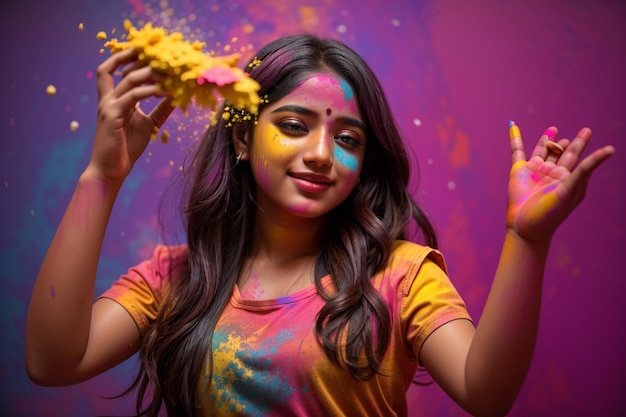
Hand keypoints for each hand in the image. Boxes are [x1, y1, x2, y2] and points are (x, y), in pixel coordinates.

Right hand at [87, 48, 173, 183]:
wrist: (111, 170)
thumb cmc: (126, 148)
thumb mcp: (148, 124)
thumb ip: (160, 109)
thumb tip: (177, 96)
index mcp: (113, 98)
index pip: (114, 68)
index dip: (128, 56)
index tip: (151, 52)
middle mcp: (108, 98)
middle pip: (121, 66)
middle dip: (142, 58)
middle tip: (166, 57)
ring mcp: (108, 105)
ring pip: (130, 78)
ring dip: (153, 74)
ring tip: (173, 74)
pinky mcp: (112, 116)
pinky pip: (133, 96)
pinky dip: (152, 91)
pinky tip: (168, 92)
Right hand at [506, 125, 614, 241]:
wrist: (526, 226)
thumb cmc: (552, 212)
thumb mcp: (572, 188)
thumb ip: (587, 168)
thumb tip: (610, 150)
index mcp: (566, 177)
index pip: (576, 156)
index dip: (581, 144)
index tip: (587, 131)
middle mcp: (551, 173)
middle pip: (561, 152)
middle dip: (570, 143)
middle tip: (583, 132)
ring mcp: (534, 171)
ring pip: (541, 150)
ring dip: (547, 140)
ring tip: (554, 129)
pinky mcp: (518, 171)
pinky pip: (517, 152)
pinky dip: (515, 139)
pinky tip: (514, 128)